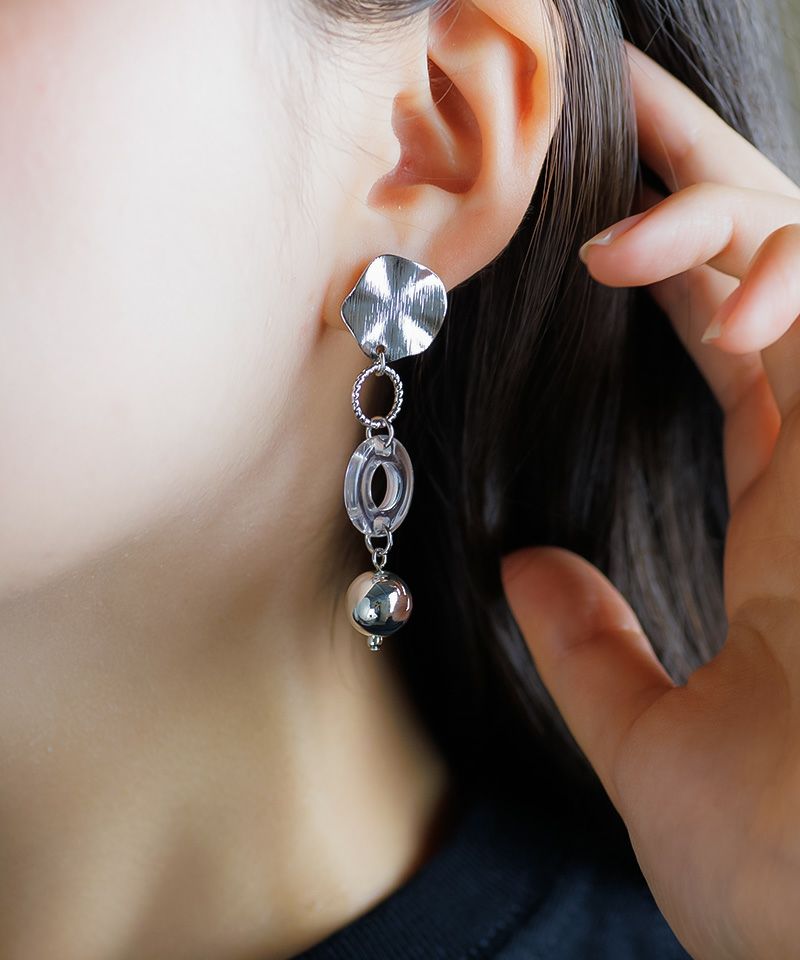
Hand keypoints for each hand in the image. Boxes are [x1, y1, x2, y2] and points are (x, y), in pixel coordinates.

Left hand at [500, 40, 799, 959]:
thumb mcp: (653, 738)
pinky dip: (787, 275)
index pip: (730, 334)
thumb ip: (592, 647)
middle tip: (621, 90)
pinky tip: (716, 303)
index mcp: (786, 504)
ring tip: (611, 233)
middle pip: (773, 261)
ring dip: (723, 209)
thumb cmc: (777, 865)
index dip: (676, 255)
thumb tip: (525, 574)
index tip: (597, 207)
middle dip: (704, 166)